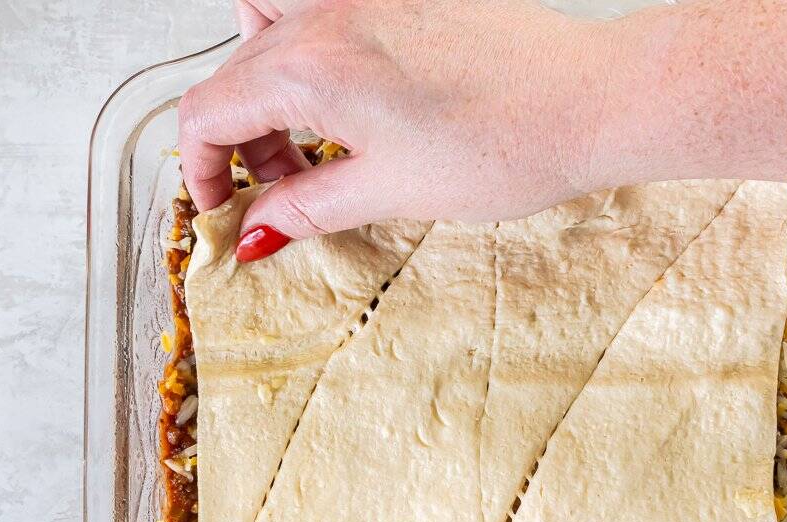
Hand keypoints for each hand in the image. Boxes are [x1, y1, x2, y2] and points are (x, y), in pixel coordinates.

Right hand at [178, 0, 620, 248]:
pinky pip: (320, 7)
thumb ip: (309, 207)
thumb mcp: (390, 190)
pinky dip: (311, 49)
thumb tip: (257, 234)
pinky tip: (351, 96)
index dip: (201, 169)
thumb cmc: (504, 143)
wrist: (586, 101)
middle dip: (243, 139)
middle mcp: (326, 12)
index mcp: (312, 67)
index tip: (222, 206)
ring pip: (268, 22)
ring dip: (267, 82)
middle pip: (236, 71)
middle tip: (283, 189)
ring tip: (313, 135)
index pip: (208, 111)